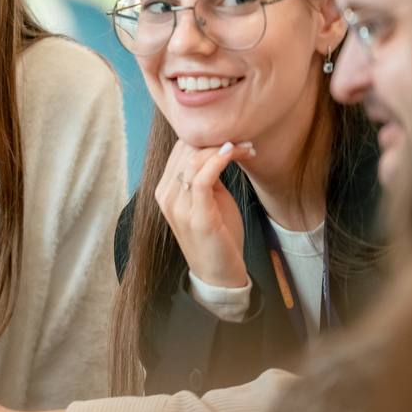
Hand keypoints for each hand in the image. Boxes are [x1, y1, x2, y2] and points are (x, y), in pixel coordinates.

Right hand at [155, 140, 255, 287]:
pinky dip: (218, 161)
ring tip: (247, 148)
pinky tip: (233, 153)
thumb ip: (206, 177)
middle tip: (245, 140)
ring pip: (193, 161)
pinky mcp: (196, 217)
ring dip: (223, 148)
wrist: (218, 274)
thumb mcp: (209, 200)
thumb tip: (218, 149)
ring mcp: (178, 207)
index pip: (180, 150)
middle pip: (185, 151)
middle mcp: (165, 195)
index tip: (234, 138)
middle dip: (216, 139)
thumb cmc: (217, 235)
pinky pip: (201, 178)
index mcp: (165, 190)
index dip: (206, 138)